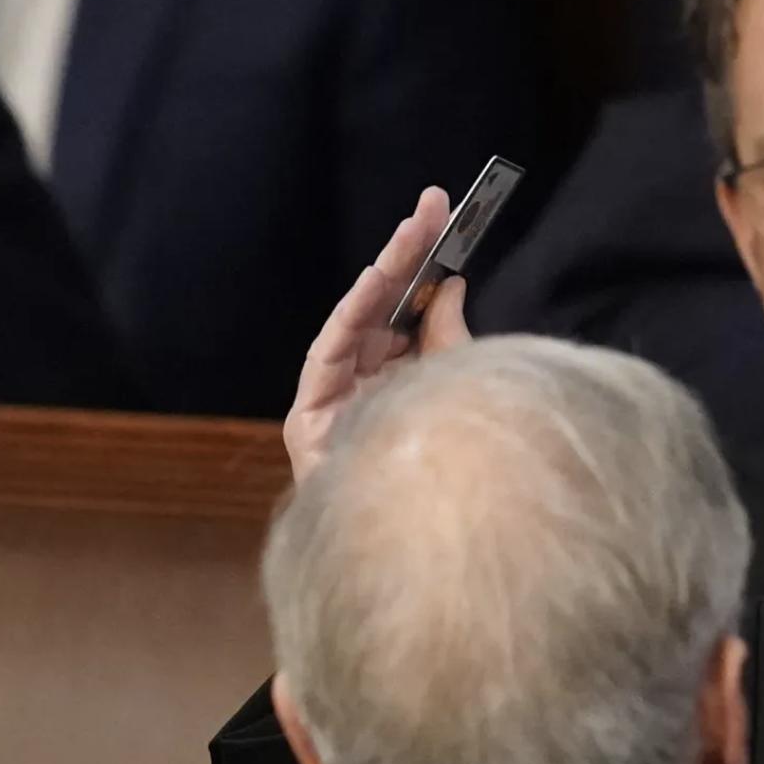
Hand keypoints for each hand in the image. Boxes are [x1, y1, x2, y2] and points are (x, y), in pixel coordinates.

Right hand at [282, 187, 473, 482]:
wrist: (413, 558)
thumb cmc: (441, 479)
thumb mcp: (455, 388)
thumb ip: (449, 339)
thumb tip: (453, 282)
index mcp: (401, 380)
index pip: (412, 310)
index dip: (428, 264)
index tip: (451, 217)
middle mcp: (365, 387)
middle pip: (383, 309)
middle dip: (409, 255)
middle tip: (434, 205)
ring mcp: (334, 403)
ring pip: (356, 323)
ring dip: (386, 275)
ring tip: (414, 232)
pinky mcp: (309, 424)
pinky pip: (329, 356)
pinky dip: (352, 318)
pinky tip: (376, 283)